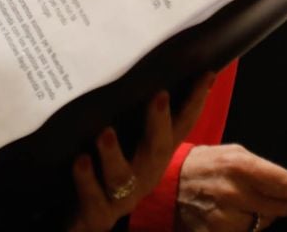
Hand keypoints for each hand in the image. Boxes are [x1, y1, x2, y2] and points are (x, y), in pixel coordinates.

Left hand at [64, 75, 214, 231]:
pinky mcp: (100, 214)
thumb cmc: (104, 172)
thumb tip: (145, 70)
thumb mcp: (125, 142)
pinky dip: (87, 180)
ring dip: (114, 153)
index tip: (206, 74)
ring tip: (105, 132)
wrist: (86, 221)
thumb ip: (132, 113)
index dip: (196, 101)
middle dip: (160, 121)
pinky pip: (94, 199)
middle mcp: (146, 174)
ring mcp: (124, 196)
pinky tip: (80, 161)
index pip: (183, 124)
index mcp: (156, 154)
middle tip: (159, 95)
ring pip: (123, 175)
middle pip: (159, 148)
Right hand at [175, 144, 286, 230]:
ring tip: (251, 206)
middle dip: (283, 203)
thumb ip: (262, 166)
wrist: (169, 184)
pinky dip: (246, 227)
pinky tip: (238, 217)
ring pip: (264, 224)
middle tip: (279, 198)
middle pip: (280, 208)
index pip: (286, 184)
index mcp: (242, 167)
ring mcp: (224, 218)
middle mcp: (234, 193)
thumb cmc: (207, 164)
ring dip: (263, 217)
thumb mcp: (235, 153)